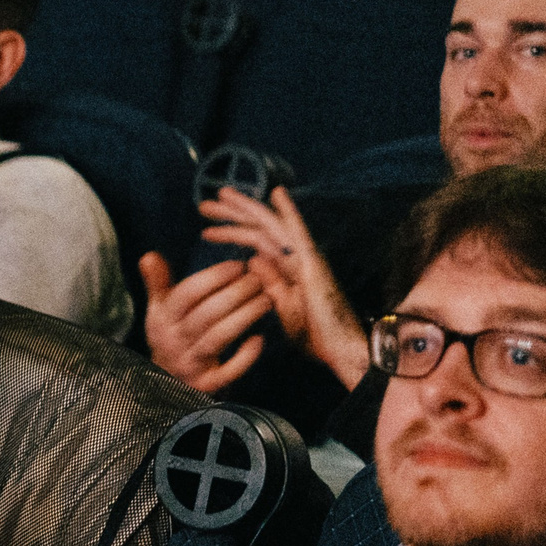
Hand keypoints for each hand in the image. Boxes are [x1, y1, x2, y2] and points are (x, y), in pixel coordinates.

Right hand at [140, 251, 269, 391]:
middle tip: (258, 280)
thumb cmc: (170, 337)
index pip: (186, 295)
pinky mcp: (206, 385)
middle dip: (236, 294)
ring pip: (218, 338)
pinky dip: (245, 356)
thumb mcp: (160, 311)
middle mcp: (172, 343)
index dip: (214, 278)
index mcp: (162, 321)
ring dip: (245, 317)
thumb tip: (149, 256)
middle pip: (206, 314)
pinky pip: (228, 371)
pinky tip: (259, 338)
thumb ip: (157, 283)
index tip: (238, 266)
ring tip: (266, 300)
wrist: (166, 384)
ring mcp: (189, 365)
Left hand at [196, 185, 369, 387]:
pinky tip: (277, 193)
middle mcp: (295, 258)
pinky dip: (288, 213)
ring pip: (271, 226)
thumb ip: (269, 283)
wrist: (341, 351)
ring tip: (220, 195)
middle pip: (259, 228)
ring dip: (245, 210)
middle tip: (204, 205)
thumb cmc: (316, 334)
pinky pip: (298, 234)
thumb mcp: (282, 306)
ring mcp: (305, 259)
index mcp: (285, 269)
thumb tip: (252, 259)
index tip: (206, 230)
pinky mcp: (313, 265)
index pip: (255, 243)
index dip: (232, 232)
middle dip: (232, 214)